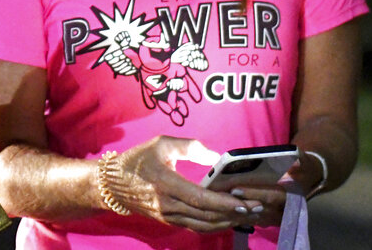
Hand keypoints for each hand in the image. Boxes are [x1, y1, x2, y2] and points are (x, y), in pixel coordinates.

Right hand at [111, 136, 264, 231]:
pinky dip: (215, 225)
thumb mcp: (161, 144)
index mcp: (166, 184)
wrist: (113, 184)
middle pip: (207, 215)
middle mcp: (168, 205)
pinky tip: (229, 219)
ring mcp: (168, 216)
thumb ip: (189, 147)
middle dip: (234, 213)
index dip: (224, 202)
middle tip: (258, 207)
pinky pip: (196, 227)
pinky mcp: (169, 221)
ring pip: (204, 225)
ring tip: (248, 214)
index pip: (200, 198)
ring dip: (228, 221)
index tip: (245, 201)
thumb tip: (215, 157)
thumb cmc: (138, 160)